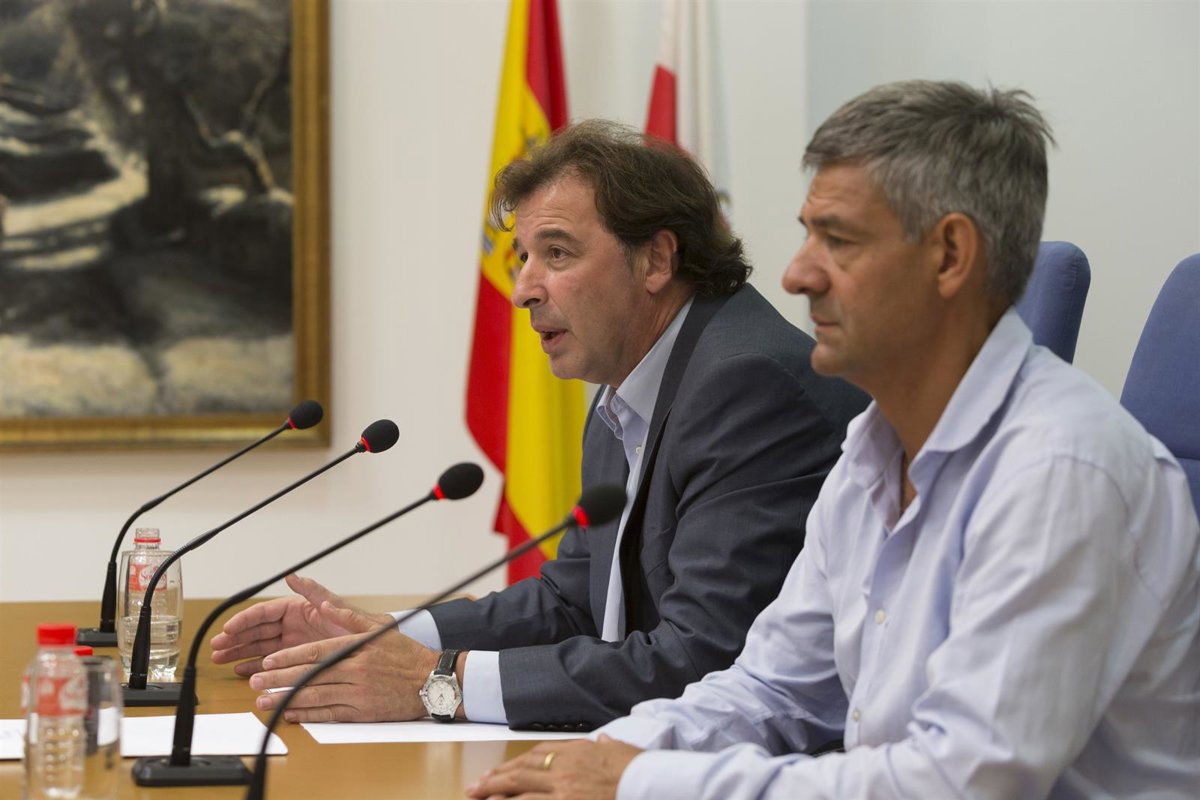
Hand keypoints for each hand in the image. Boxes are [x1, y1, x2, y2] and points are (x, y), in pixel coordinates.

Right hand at [210, 573, 392, 676]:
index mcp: (302, 609)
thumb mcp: (344, 609)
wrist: (385, 652)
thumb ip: (319, 594)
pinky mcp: (298, 658)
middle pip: (258, 629)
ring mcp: (295, 642)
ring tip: (220, 660)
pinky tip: (241, 671)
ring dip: (240, 652)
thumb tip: (296, 578)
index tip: (229, 629)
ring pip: (260, 645)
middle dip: (236, 638)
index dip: (246, 620)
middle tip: (216, 647)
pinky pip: (271, 660)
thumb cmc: (367, 628)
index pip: (266, 612)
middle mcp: (295, 624)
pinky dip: (255, 664)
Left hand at [248, 619, 440, 722]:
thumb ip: (348, 617)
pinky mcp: (363, 712)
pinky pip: (330, 714)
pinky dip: (308, 715)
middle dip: (279, 679)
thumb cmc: (405, 654)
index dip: (288, 657)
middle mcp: (356, 670)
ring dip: (287, 699)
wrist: (432, 680)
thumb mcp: (379, 628)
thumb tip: (322, 603)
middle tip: (255, 683)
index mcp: (356, 648)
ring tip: (264, 701)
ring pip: (316, 696)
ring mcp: (359, 693)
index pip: (315, 652)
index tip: (268, 661)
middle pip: (310, 675)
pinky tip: (291, 714)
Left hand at [466, 736, 640, 799]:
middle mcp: (564, 768)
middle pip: (521, 772)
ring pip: (520, 791)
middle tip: (473, 787)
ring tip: (477, 798)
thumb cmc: (636, 766)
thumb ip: (606, 746)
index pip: (537, 755)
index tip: (501, 770)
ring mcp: (562, 789)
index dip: (515, 764)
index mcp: (575, 751)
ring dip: (497, 795)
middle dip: (495, 779)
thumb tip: (603, 741)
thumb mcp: (620, 750)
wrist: (647, 781)